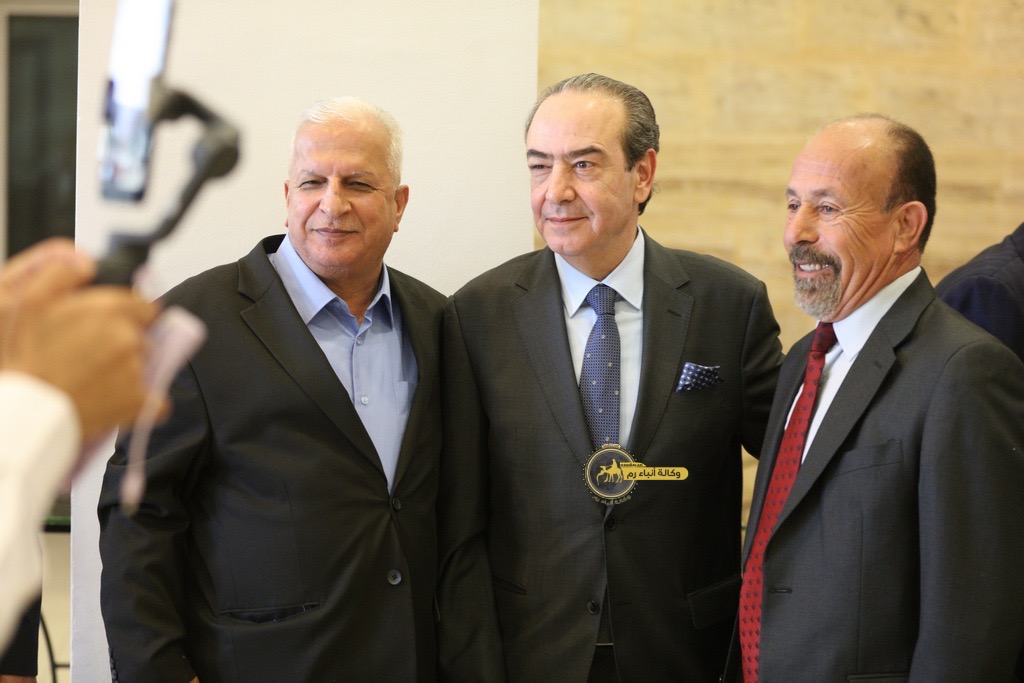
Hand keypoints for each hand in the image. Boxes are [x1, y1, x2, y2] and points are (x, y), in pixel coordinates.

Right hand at [0, 238, 159, 439]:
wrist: (24, 413)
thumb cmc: (24, 362)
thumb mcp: (30, 302)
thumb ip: (60, 272)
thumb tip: (87, 262)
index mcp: (108, 309)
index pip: (144, 306)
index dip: (128, 317)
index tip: (111, 329)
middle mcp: (128, 337)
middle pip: (145, 336)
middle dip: (127, 344)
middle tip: (95, 358)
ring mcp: (137, 371)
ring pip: (148, 367)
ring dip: (131, 373)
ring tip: (96, 380)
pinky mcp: (140, 401)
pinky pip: (157, 401)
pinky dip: (143, 404)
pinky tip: (116, 403)